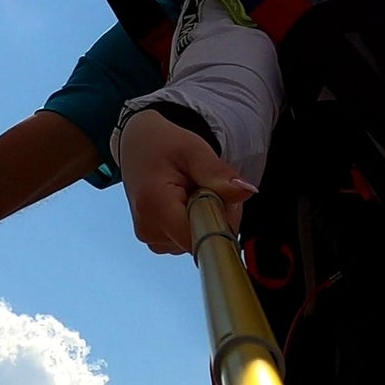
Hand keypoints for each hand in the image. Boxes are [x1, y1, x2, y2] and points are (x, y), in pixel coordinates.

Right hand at [119, 110, 256, 254]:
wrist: (136, 145)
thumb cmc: (162, 144)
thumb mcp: (193, 149)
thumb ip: (218, 174)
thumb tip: (247, 191)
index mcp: (155, 206)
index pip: (201, 237)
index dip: (222, 219)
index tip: (222, 195)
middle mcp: (149, 230)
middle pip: (203, 239)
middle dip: (217, 215)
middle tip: (208, 184)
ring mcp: (151, 239)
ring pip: (198, 241)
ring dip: (207, 218)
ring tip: (193, 189)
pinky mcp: (156, 241)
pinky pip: (189, 239)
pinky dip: (196, 222)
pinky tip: (187, 201)